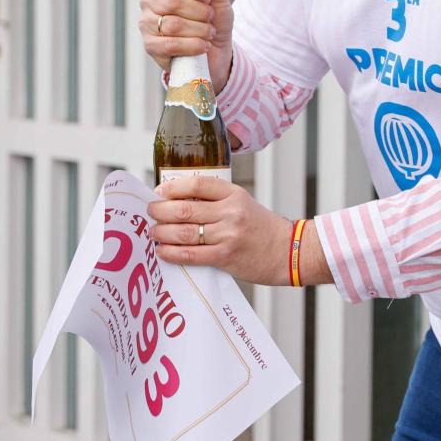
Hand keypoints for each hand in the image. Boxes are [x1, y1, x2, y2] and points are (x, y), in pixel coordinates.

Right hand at [138, 0, 233, 87]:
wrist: (218, 48)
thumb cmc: (213, 17)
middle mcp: (149, 2)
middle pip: (172, 2)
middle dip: (201, 12)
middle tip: (210, 18)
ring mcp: (146, 25)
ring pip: (172, 25)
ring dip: (200, 30)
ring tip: (209, 32)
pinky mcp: (151, 47)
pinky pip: (171, 46)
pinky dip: (194, 46)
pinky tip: (204, 45)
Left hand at [150, 176, 293, 284]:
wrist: (289, 251)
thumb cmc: (262, 228)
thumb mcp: (244, 204)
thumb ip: (217, 202)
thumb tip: (179, 202)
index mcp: (235, 194)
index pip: (198, 184)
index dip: (173, 187)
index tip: (160, 192)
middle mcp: (231, 212)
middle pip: (184, 209)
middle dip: (160, 211)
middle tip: (151, 212)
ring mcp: (228, 235)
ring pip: (184, 232)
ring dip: (162, 232)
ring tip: (154, 232)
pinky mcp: (225, 257)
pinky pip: (190, 254)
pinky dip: (171, 253)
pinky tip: (162, 250)